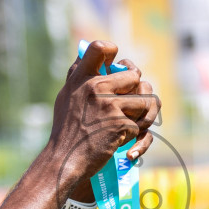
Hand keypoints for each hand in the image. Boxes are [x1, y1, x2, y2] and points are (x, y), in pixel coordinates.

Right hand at [48, 40, 159, 195]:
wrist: (63, 160)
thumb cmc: (66, 131)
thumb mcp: (66, 96)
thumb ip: (78, 75)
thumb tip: (85, 49)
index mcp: (81, 78)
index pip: (99, 48)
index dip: (112, 52)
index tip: (116, 66)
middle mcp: (94, 86)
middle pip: (134, 75)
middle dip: (136, 92)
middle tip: (129, 105)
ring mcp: (108, 105)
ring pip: (144, 100)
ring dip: (141, 115)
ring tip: (129, 124)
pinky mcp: (119, 123)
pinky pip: (139, 125)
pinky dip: (133, 137)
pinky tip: (120, 141)